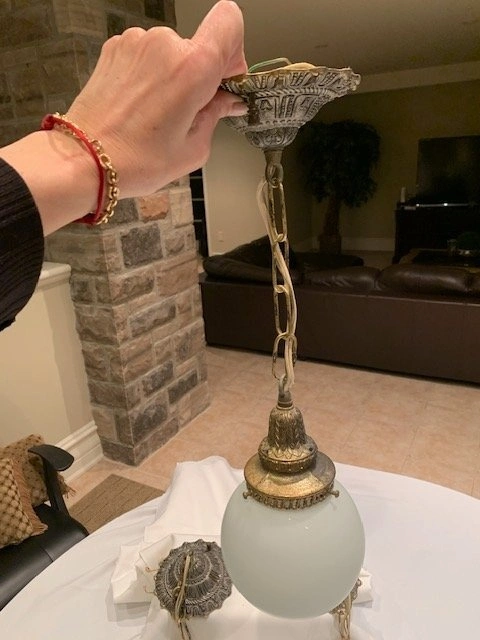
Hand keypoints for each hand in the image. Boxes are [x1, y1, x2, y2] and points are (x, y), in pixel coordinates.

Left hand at [66, 0, 246, 196]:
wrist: (85, 158)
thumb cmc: (135, 160)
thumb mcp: (193, 148)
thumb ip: (216, 115)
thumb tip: (228, 101)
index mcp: (193, 67)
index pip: (230, 23)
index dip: (234, 50)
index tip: (226, 79)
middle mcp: (165, 45)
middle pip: (199, 45)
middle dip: (201, 76)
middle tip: (189, 112)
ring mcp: (137, 42)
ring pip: (171, 53)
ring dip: (172, 77)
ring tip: (158, 114)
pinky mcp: (116, 47)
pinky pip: (146, 56)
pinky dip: (149, 76)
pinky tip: (140, 105)